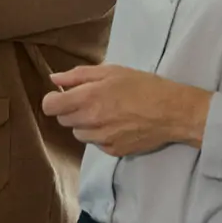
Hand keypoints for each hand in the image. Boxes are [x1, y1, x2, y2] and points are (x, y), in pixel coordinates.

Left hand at [41, 65, 211, 157]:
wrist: (171, 111)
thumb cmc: (143, 86)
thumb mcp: (111, 71)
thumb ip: (79, 75)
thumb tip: (54, 79)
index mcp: (88, 97)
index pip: (50, 106)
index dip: (53, 100)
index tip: (62, 96)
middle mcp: (91, 120)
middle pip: (63, 120)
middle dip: (71, 110)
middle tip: (91, 101)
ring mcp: (101, 138)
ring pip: (78, 133)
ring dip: (85, 124)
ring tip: (107, 113)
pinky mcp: (112, 150)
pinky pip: (95, 143)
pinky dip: (101, 135)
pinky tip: (117, 124)